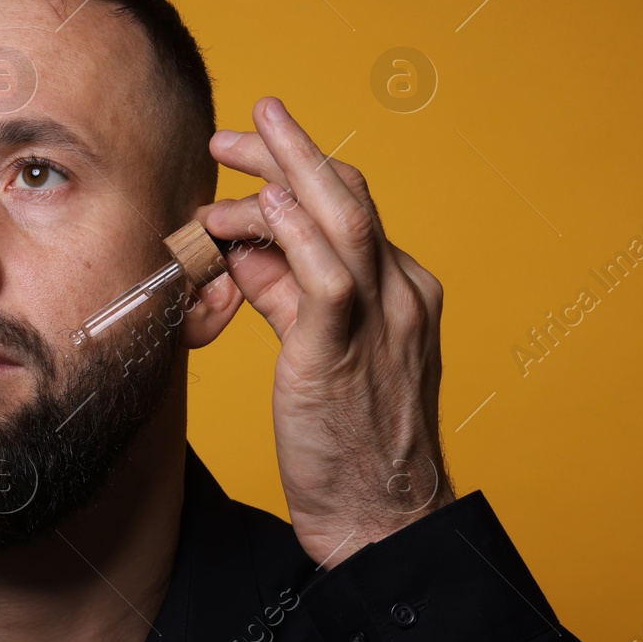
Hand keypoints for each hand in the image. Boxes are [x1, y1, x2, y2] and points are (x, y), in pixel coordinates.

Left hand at [198, 96, 452, 568]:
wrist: (381, 520)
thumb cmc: (348, 444)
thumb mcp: (315, 351)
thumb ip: (285, 295)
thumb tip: (242, 248)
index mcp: (401, 292)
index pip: (350, 211)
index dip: (300, 173)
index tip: (253, 158)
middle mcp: (401, 295)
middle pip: (348, 197)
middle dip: (291, 151)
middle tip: (246, 121)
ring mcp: (383, 321)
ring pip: (342, 220)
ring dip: (287, 169)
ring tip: (241, 138)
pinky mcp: (347, 353)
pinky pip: (327, 277)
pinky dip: (294, 232)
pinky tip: (259, 204)